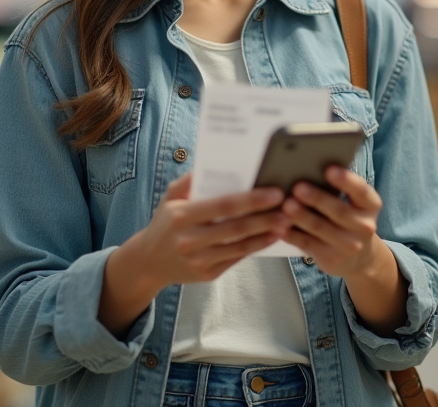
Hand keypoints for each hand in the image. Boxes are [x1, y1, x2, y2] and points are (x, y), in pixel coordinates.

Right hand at [99, 173, 287, 336]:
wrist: (149, 261)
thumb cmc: (165, 222)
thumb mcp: (170, 197)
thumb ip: (189, 180)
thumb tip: (212, 163)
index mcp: (182, 217)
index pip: (223, 205)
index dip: (251, 199)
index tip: (274, 192)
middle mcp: (190, 240)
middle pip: (236, 227)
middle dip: (265, 217)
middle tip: (288, 207)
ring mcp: (199, 260)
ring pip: (240, 246)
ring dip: (266, 234)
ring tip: (286, 222)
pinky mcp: (208, 274)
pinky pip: (237, 258)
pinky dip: (256, 248)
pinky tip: (271, 237)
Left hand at [280, 166, 383, 278]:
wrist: (358, 257)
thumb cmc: (348, 219)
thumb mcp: (353, 203)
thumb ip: (339, 188)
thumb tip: (310, 168)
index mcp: (371, 205)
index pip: (361, 191)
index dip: (346, 180)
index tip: (329, 169)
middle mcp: (364, 226)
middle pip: (339, 211)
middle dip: (317, 198)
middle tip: (298, 187)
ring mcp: (349, 246)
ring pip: (321, 229)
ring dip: (302, 216)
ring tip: (286, 205)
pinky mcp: (331, 259)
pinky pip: (308, 244)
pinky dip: (292, 234)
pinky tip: (280, 226)